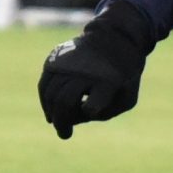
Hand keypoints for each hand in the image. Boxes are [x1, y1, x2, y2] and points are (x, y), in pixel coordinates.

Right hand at [37, 2, 153, 138]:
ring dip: (51, 112)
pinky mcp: (56, 59)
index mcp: (108, 82)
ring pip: (51, 93)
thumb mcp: (127, 97)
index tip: (89, 110)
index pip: (93, 101)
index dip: (88, 109)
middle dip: (62, 121)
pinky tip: (50, 111)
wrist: (115, 38)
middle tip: (64, 134)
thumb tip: (74, 118)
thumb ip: (105, 112)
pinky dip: (45, 100)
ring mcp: (68, 63)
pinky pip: (44, 84)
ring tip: (57, 122)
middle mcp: (85, 71)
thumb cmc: (124, 76)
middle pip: (64, 101)